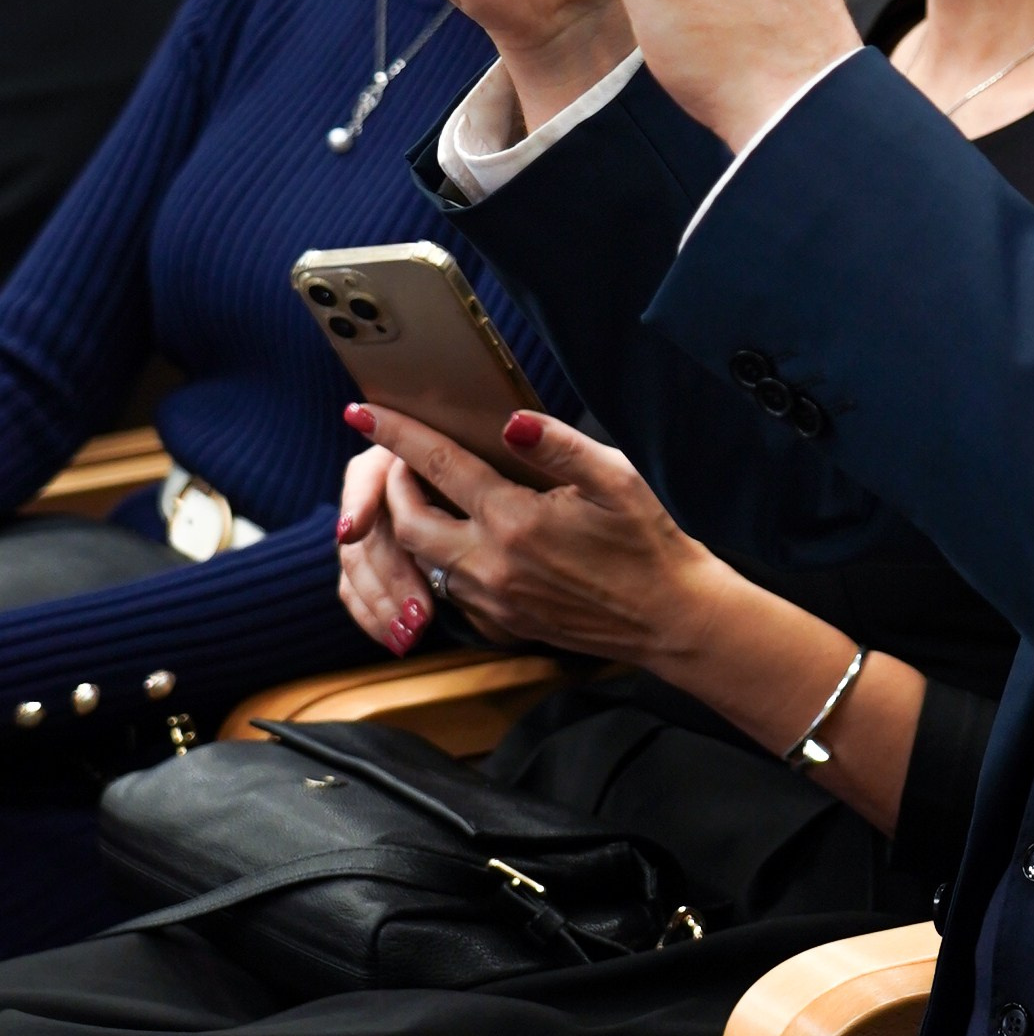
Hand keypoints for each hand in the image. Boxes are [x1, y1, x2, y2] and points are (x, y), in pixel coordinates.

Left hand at [338, 400, 929, 831]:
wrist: (669, 618)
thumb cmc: (647, 542)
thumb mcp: (615, 477)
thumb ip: (558, 445)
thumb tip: (509, 422)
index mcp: (515, 520)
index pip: (438, 465)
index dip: (397, 433)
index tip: (362, 411)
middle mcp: (492, 564)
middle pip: (409, 521)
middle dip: (394, 487)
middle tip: (405, 462)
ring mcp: (493, 600)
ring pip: (426, 558)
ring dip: (417, 525)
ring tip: (432, 497)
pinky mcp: (501, 623)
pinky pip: (451, 588)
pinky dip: (445, 560)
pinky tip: (469, 542)